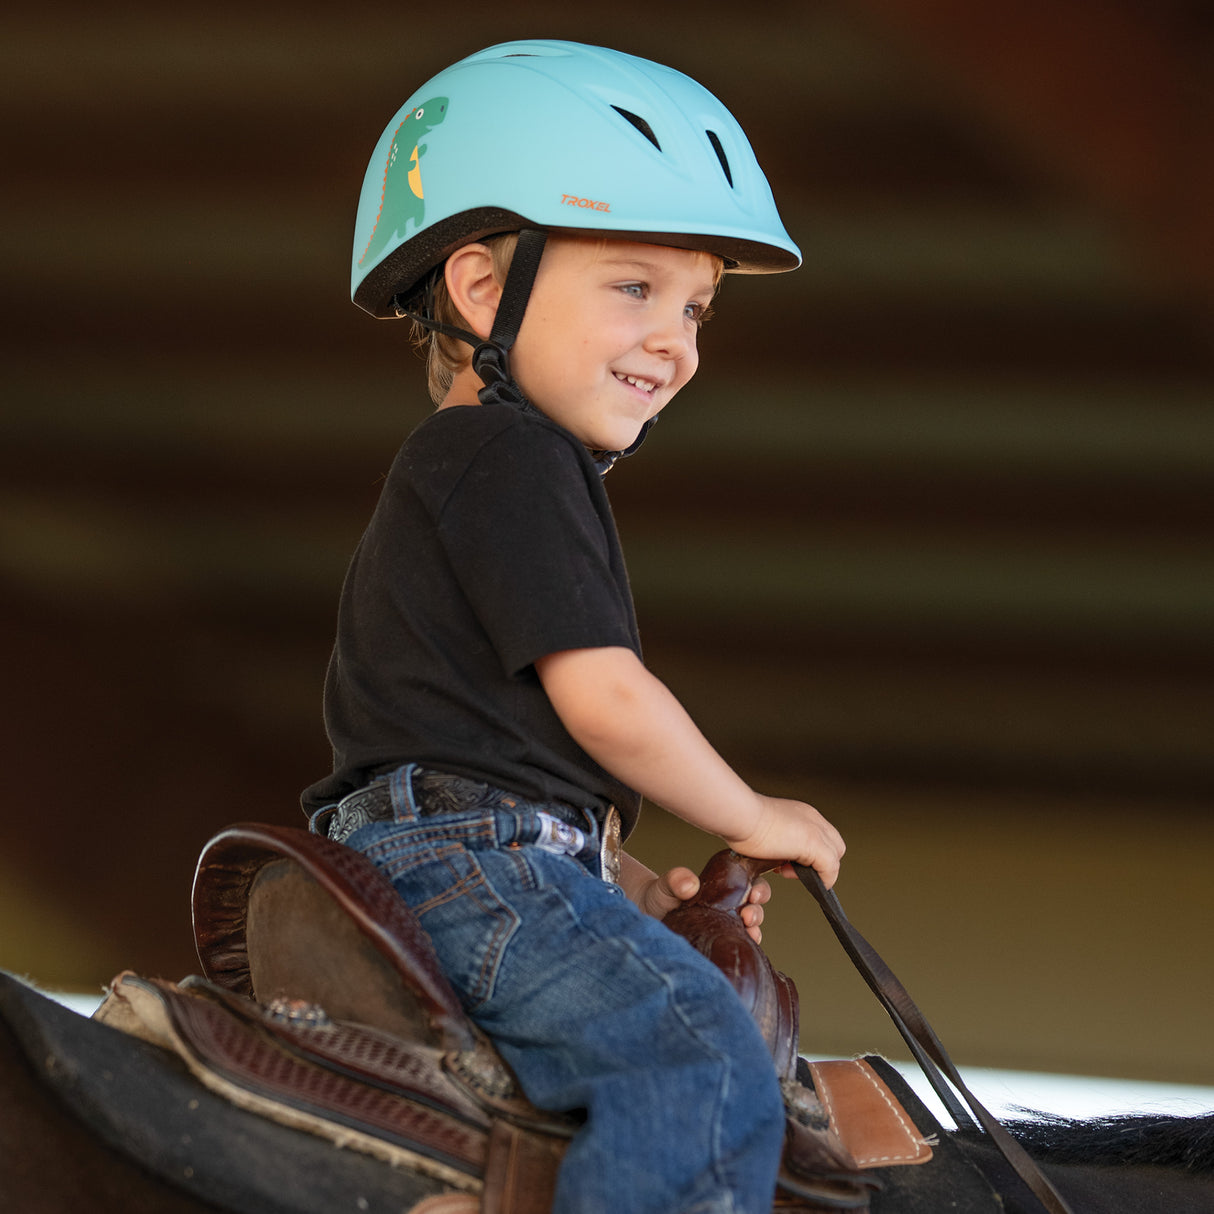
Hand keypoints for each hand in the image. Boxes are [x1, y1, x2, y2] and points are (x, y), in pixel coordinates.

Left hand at [640, 866, 771, 943]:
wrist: (646, 918)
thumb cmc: (660, 897)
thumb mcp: (667, 885)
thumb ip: (677, 880)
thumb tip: (690, 884)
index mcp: (724, 887)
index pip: (751, 883)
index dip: (759, 888)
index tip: (754, 893)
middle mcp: (729, 906)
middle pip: (755, 907)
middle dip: (758, 911)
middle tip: (749, 916)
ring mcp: (726, 927)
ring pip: (751, 929)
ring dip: (755, 931)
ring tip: (749, 932)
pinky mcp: (719, 945)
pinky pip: (738, 947)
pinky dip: (745, 948)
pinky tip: (744, 948)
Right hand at [725, 795, 845, 889]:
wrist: (739, 814)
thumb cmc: (741, 821)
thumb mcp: (763, 830)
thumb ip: (775, 840)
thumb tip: (775, 858)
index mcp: (800, 813)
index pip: (820, 835)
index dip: (808, 853)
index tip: (788, 860)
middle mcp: (812, 818)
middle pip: (833, 846)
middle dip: (817, 863)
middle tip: (791, 868)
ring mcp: (815, 830)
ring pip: (834, 857)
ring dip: (815, 872)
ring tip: (788, 871)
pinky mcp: (814, 844)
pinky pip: (830, 869)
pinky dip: (819, 880)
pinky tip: (795, 876)